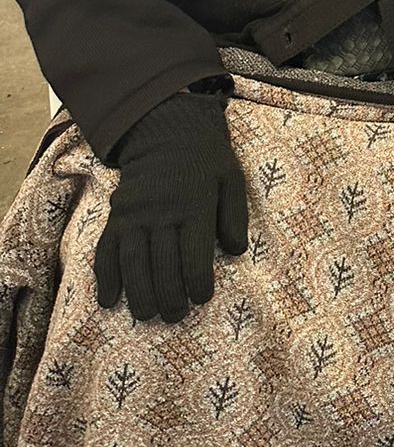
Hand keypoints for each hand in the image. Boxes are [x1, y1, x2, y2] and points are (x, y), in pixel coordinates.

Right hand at [94, 90, 247, 323]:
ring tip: (147, 315)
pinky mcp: (116, 215)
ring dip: (138, 293)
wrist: (166, 130)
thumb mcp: (231, 178)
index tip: (202, 298)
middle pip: (162, 263)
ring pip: (132, 261)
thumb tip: (235, 251)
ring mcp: (135, 214)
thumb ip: (235, 215)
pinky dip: (105, 277)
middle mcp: (162, 211)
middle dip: (169, 296)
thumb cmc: (206, 159)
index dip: (198, 282)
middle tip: (176, 316)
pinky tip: (109, 300)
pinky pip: (105, 249)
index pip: (194, 254)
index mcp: (195, 204)